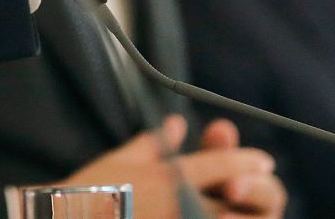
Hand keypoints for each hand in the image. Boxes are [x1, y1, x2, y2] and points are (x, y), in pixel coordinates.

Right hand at [64, 116, 282, 218]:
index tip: (264, 160)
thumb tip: (176, 125)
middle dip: (253, 190)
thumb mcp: (122, 160)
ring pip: (224, 218)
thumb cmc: (92, 189)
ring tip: (244, 205)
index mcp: (170, 178)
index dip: (245, 162)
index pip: (219, 166)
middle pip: (233, 198)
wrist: (69, 218)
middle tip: (266, 183)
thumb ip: (155, 143)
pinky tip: (223, 215)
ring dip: (237, 211)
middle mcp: (182, 204)